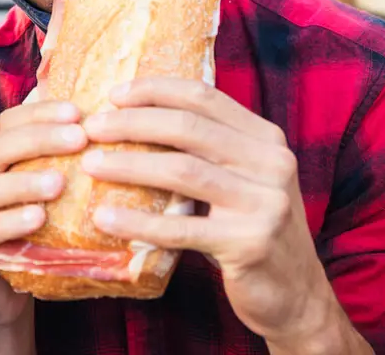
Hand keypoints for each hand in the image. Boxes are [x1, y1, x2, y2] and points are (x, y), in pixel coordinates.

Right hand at [0, 99, 84, 326]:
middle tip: (78, 138)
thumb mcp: (45, 199)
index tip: (78, 113)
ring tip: (59, 182)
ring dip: (21, 183)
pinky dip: (7, 224)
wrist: (5, 298)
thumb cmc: (29, 241)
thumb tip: (96, 124)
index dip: (39, 114)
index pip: (5, 125)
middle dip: (37, 140)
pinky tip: (38, 219)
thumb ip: (58, 164)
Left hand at [81, 78, 358, 348]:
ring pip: (182, 171)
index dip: (156, 90)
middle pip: (188, 127)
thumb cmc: (251, 230)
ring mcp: (265, 203)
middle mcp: (272, 163)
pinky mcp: (249, 244)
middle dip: (132, 123)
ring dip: (128, 165)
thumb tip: (133, 118)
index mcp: (266, 139)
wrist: (295, 294)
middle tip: (90, 128)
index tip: (113, 94)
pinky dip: (137, 222)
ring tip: (89, 165)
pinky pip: (181, 229)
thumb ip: (208, 150)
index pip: (204, 98)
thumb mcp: (242, 179)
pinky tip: (104, 218)